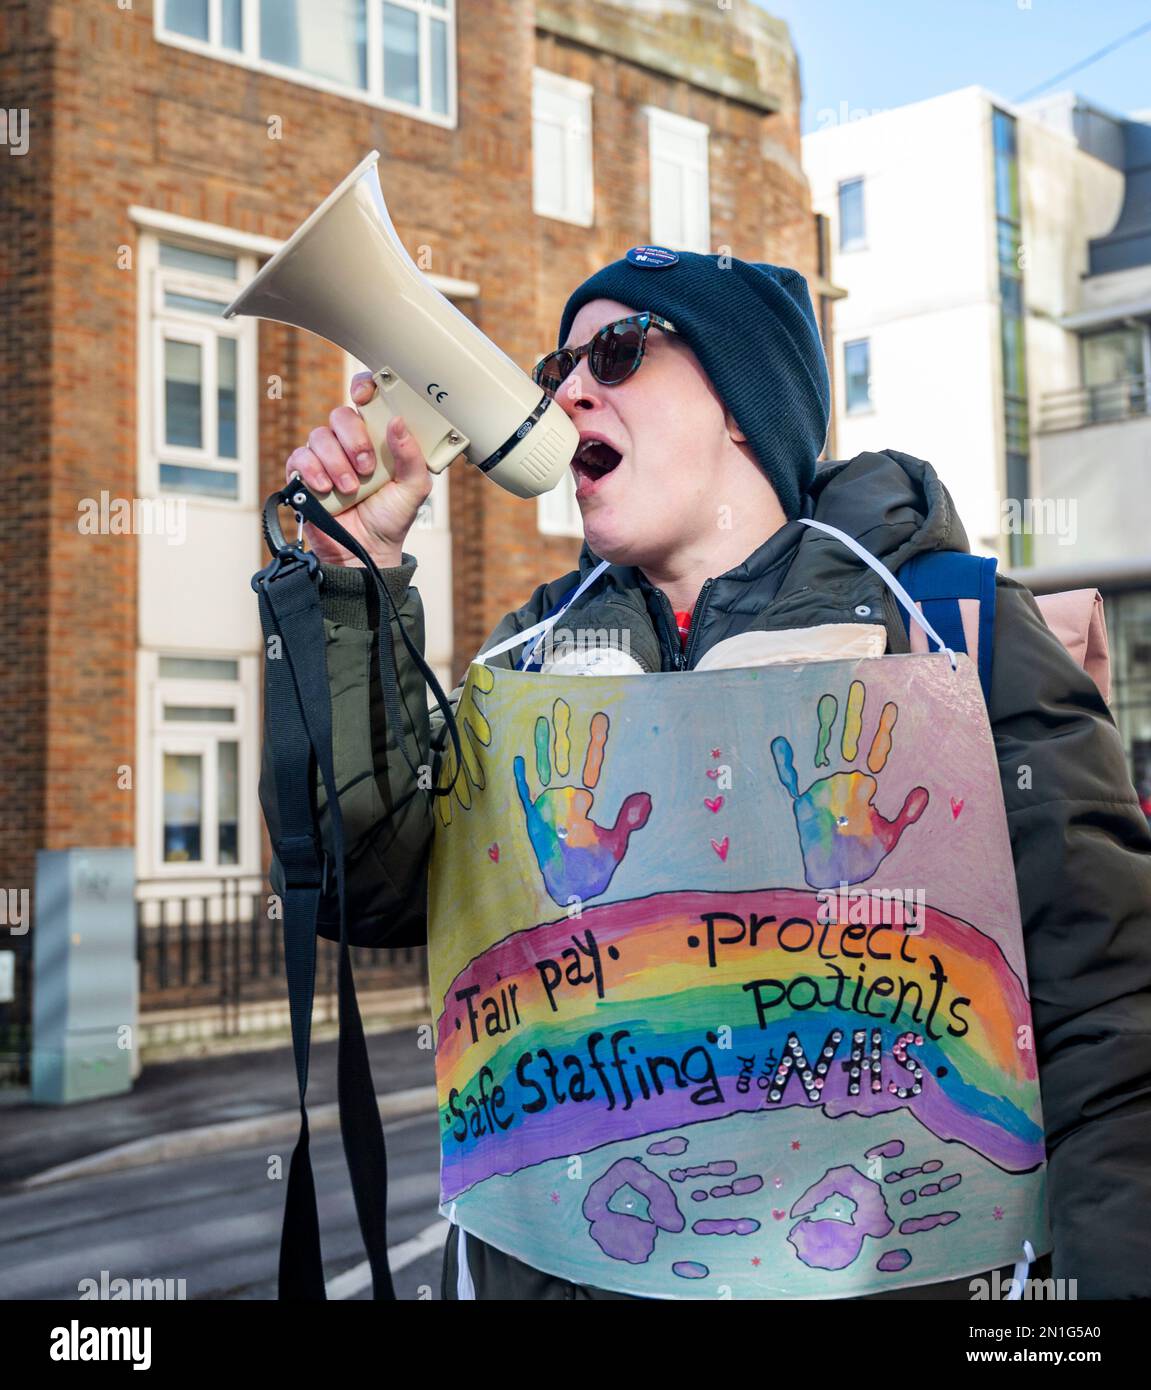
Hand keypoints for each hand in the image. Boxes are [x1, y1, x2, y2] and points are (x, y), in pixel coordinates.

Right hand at [284, 372, 431, 568]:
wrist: (366, 552)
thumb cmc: (390, 519)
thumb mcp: (414, 489)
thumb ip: (412, 456)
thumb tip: (398, 422)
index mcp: (377, 439)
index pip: (366, 401)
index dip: (363, 389)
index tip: (365, 396)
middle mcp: (349, 444)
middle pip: (341, 415)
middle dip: (354, 439)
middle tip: (366, 466)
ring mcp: (326, 459)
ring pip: (320, 436)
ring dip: (337, 463)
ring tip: (351, 489)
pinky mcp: (305, 476)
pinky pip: (300, 458)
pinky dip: (313, 471)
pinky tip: (326, 489)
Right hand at [514, 698, 651, 906]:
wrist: (574, 893)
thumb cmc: (595, 869)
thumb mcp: (617, 843)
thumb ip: (629, 819)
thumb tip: (645, 796)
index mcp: (586, 801)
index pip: (591, 764)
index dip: (595, 743)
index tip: (599, 718)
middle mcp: (565, 799)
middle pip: (564, 758)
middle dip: (563, 733)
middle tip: (562, 704)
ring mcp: (548, 808)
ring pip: (544, 769)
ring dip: (541, 747)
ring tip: (540, 721)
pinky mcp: (533, 821)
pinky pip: (525, 795)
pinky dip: (521, 779)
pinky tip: (517, 760)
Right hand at [772, 679, 928, 888]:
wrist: (836, 877)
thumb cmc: (863, 857)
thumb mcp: (891, 835)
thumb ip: (906, 813)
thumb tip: (922, 791)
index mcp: (865, 785)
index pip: (877, 750)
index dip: (883, 729)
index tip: (891, 704)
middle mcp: (844, 780)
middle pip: (849, 740)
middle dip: (854, 714)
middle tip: (858, 686)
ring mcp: (823, 787)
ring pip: (824, 748)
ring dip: (825, 727)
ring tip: (827, 700)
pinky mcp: (803, 801)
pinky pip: (791, 777)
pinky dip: (785, 761)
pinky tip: (780, 742)